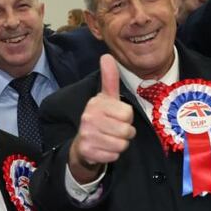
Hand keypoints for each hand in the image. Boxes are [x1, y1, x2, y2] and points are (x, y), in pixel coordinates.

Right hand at [69, 54, 134, 183]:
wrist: (83, 145)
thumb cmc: (100, 119)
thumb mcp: (106, 98)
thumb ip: (109, 78)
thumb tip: (106, 55)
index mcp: (95, 103)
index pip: (127, 113)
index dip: (127, 118)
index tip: (116, 118)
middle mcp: (88, 117)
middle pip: (127, 130)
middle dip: (125, 134)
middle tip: (114, 131)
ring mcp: (86, 134)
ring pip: (122, 144)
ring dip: (120, 145)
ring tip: (109, 140)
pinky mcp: (87, 151)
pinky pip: (114, 155)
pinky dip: (112, 155)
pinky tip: (104, 149)